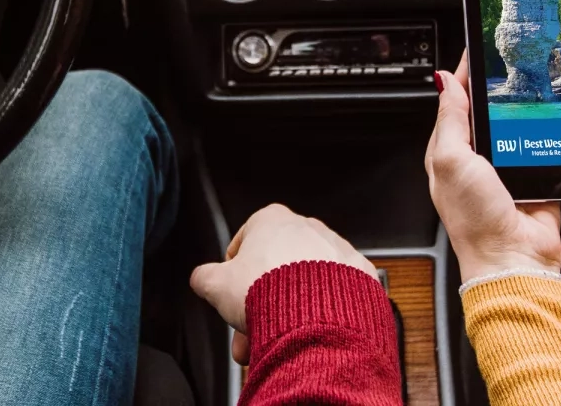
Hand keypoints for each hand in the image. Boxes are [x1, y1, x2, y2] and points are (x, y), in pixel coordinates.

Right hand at [190, 204, 376, 363]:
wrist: (316, 316)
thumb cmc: (269, 293)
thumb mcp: (216, 285)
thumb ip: (204, 277)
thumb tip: (201, 278)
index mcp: (271, 220)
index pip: (245, 243)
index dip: (234, 274)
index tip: (233, 295)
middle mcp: (307, 228)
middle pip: (276, 269)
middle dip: (259, 303)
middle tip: (249, 331)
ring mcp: (336, 249)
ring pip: (305, 284)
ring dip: (287, 311)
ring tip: (275, 341)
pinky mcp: (359, 275)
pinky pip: (334, 294)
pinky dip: (321, 312)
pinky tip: (307, 332)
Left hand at [427, 52, 560, 281]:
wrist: (514, 259)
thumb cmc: (474, 219)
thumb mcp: (451, 160)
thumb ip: (450, 119)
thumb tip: (444, 81)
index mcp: (448, 154)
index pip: (454, 104)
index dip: (464, 78)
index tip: (477, 52)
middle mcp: (476, 162)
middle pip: (486, 114)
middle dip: (497, 90)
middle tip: (511, 62)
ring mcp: (506, 171)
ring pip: (516, 128)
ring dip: (524, 112)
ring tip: (535, 83)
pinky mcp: (534, 179)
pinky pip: (541, 149)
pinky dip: (547, 136)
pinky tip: (553, 119)